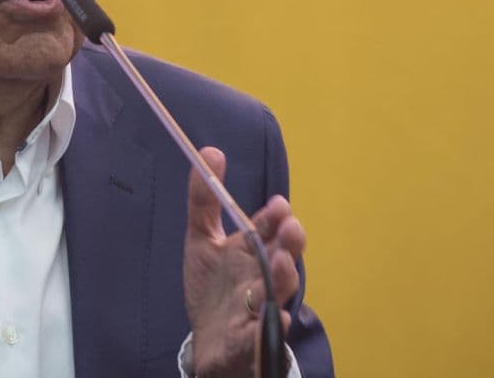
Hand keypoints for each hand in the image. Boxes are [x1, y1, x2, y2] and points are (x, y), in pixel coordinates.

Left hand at [183, 147, 304, 377]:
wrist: (210, 342)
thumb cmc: (213, 289)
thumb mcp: (202, 240)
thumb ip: (204, 200)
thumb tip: (210, 151)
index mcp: (254, 253)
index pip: (270, 231)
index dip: (276, 218)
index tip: (277, 205)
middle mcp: (262, 278)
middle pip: (281, 259)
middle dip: (288, 245)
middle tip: (291, 228)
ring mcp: (259, 310)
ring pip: (277, 293)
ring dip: (282, 278)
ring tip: (282, 263)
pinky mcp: (251, 341)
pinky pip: (264, 335)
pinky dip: (269, 326)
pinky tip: (273, 316)